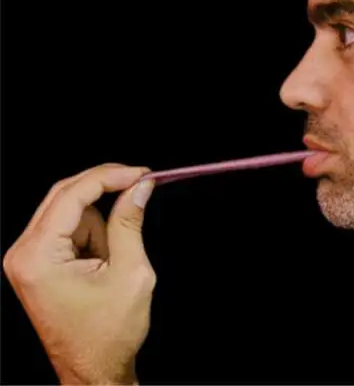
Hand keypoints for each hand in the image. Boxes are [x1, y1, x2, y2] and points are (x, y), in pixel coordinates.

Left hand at [3, 163, 157, 384]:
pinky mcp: (39, 262)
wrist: (93, 371)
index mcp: (38, 256)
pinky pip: (70, 228)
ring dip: (99, 220)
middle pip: (65, 194)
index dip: (110, 176)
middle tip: (141, 183)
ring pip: (71, 210)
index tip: (142, 173)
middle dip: (105, 189)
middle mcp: (24, 253)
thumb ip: (129, 222)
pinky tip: (103, 260)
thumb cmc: (108, 334)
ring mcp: (28, 258)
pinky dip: (93, 233)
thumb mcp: (130, 272)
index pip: (72, 195)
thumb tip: (139, 186)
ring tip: (114, 258)